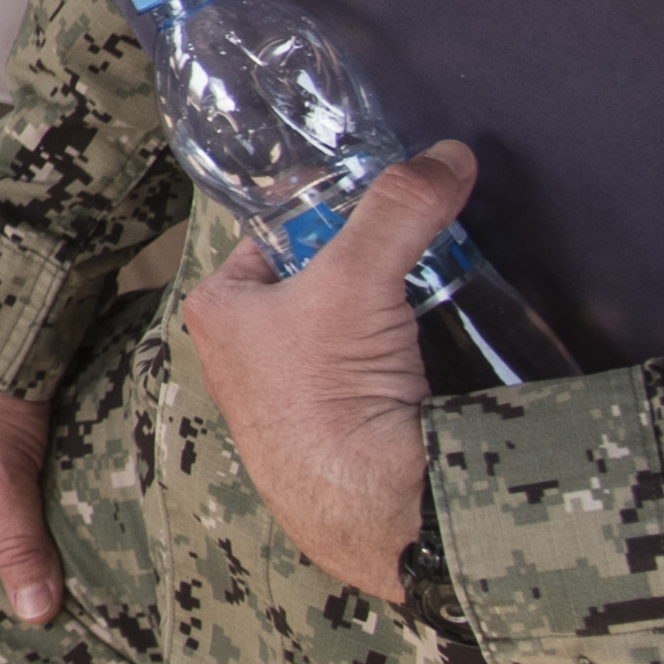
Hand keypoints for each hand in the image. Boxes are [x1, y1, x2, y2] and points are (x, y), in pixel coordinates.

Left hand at [176, 143, 457, 603]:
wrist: (371, 505)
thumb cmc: (328, 395)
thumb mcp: (359, 276)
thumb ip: (401, 208)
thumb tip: (444, 158)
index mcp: (219, 310)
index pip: (274, 234)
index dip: (326, 216)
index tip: (375, 207)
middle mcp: (241, 357)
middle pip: (317, 280)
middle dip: (366, 267)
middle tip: (413, 255)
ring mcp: (288, 401)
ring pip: (346, 329)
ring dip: (388, 314)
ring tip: (427, 306)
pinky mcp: (334, 435)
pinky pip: (370, 375)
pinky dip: (399, 359)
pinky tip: (427, 357)